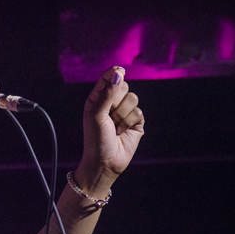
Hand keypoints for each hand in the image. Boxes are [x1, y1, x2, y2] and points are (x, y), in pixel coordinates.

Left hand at [77, 66, 144, 192]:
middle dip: (117, 100)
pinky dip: (130, 122)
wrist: (105, 162)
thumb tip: (119, 73)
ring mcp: (124, 112)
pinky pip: (138, 112)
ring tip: (115, 127)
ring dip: (122, 114)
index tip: (119, 71)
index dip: (114, 73)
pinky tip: (122, 132)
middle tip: (108, 114)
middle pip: (124, 86)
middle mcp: (111, 103)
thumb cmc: (95, 139)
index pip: (108, 78)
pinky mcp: (136, 122)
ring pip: (133, 99)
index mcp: (98, 98)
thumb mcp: (97, 114)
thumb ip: (107, 93)